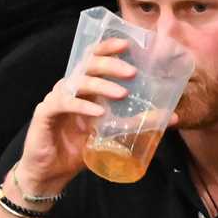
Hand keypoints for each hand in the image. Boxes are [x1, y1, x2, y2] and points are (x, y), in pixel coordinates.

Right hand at [7, 38, 146, 197]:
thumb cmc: (78, 150)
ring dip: (102, 85)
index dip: (108, 47)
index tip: (128, 44)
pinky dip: (82, 106)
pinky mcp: (45, 113)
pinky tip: (97, 112)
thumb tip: (172, 118)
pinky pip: (64, 103)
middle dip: (111, 65)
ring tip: (122, 93)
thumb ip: (135, 122)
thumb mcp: (111, 133)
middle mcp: (69, 87)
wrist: (51, 173)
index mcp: (83, 87)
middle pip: (88, 65)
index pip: (93, 57)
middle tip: (133, 72)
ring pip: (78, 82)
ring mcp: (56, 98)